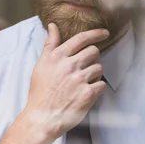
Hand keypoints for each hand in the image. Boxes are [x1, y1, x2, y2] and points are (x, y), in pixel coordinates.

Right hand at [23, 23, 108, 142]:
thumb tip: (53, 25)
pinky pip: (102, 85)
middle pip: (93, 52)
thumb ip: (50, 44)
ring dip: (94, 74)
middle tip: (85, 68)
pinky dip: (97, 89)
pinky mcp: (88, 94)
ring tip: (83, 83)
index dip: (95, 33)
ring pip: (99, 68)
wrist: (42, 118)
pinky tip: (87, 93)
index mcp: (57, 56)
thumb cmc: (40, 92)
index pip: (81, 38)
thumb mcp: (41, 64)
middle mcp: (69, 65)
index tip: (104, 33)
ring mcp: (79, 79)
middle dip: (92, 58)